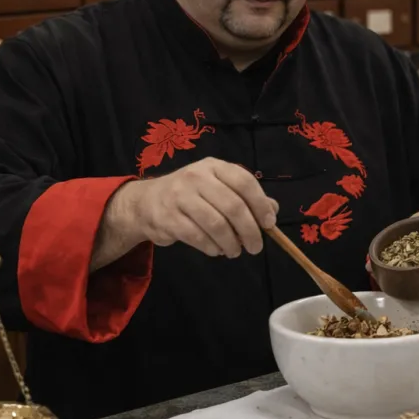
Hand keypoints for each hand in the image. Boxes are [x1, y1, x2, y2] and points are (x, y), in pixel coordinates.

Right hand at [126, 158, 278, 258]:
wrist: (146, 202)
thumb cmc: (190, 195)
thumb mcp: (217, 187)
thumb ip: (245, 197)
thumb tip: (272, 210)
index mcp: (213, 166)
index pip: (244, 181)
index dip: (260, 204)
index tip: (269, 224)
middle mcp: (196, 177)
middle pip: (233, 206)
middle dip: (249, 231)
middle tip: (255, 247)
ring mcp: (180, 196)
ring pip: (216, 224)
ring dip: (231, 243)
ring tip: (234, 251)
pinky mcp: (168, 217)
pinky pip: (198, 237)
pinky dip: (212, 247)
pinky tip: (216, 250)